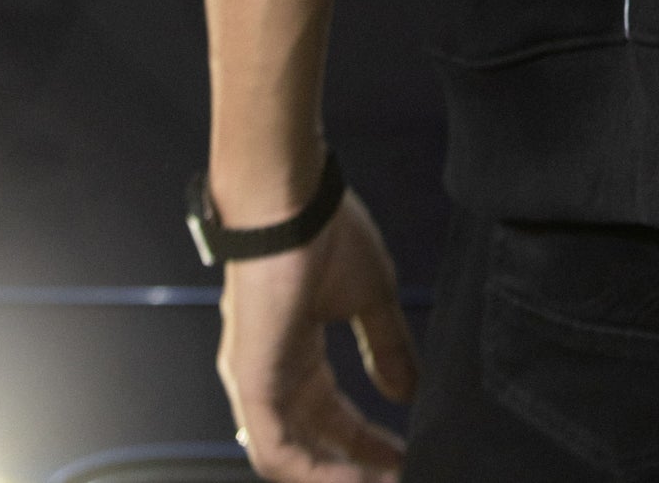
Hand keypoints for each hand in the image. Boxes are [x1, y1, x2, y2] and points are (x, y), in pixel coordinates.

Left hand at [217, 188, 417, 481]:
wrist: (293, 203)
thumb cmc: (326, 232)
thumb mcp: (371, 297)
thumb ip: (386, 347)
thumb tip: (406, 391)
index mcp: (296, 353)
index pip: (332, 417)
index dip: (369, 442)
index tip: (405, 456)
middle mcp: (270, 376)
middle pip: (313, 444)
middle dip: (356, 468)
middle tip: (399, 477)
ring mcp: (257, 382)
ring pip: (290, 458)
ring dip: (337, 476)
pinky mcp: (252, 383)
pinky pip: (276, 450)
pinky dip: (314, 471)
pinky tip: (355, 477)